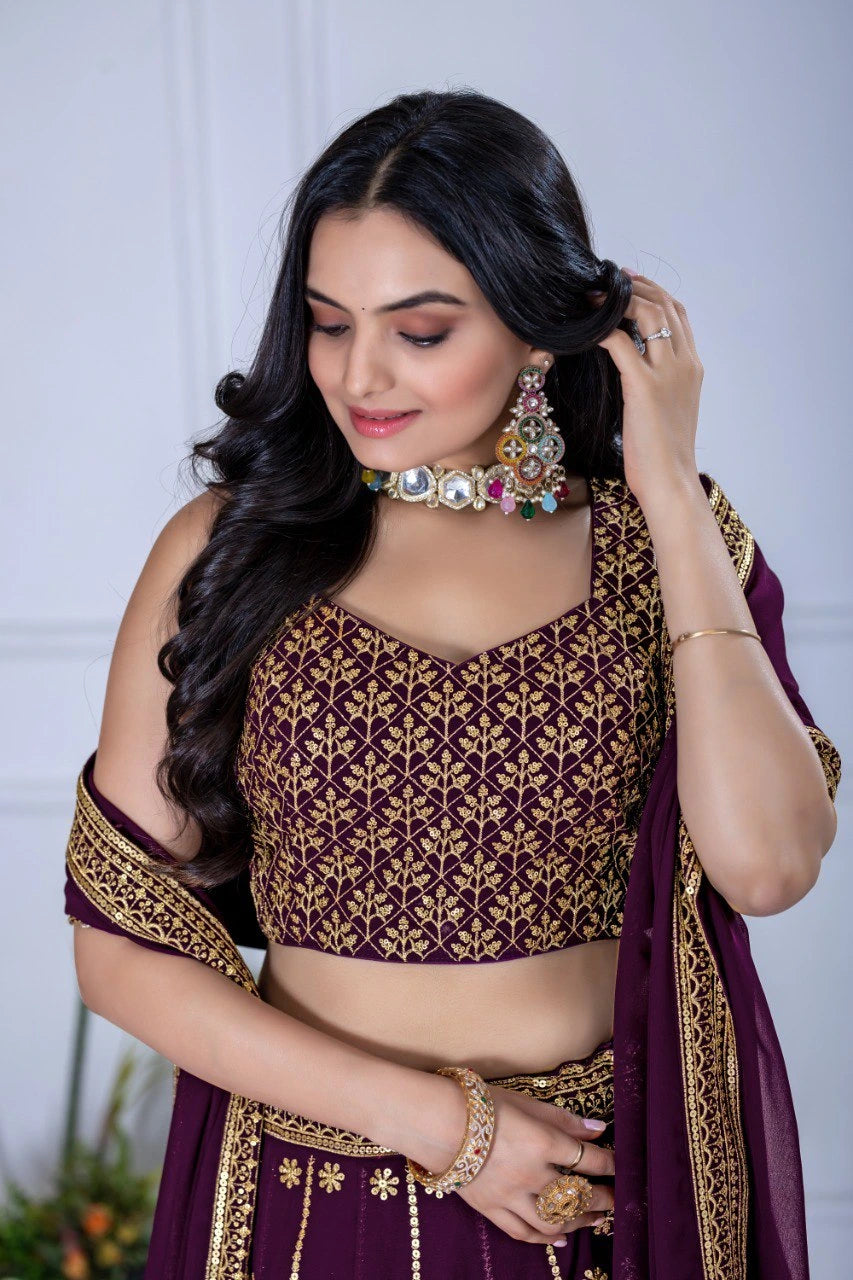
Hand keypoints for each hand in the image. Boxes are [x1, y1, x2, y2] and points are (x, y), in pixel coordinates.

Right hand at [440, 1082, 614, 1246]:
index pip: (588, 1158)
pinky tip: (558, 1239)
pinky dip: (544, 1239)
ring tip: (593, 1219)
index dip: (609, 1164)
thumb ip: (563, 1119)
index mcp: (541, 1141)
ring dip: (578, 1222)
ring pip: (554, 1221)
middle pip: (577, 1195)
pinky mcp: (491, 1210)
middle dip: (602, 1199)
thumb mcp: (525, 1103)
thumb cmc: (480, 1104)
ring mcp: (510, 1196)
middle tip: (615, 1200)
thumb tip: (598, 1129)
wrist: (434, 1121)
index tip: (620, 1166)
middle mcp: (530, 1174)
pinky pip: (523, 1233)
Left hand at [587, 269, 703, 507]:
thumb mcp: (666, 409)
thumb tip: (629, 367)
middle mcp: (685, 363)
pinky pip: (622, 344)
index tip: (627, 283)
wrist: (671, 482)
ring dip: (618, 301)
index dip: (653, 292)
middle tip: (606, 280)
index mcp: (692, 367)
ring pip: (648, 314)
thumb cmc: (663, 454)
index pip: (678, 313)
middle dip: (635, 287)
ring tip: (593, 298)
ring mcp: (667, 373)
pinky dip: (603, 331)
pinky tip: (586, 331)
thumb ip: (656, 382)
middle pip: (664, 305)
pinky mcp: (644, 387)